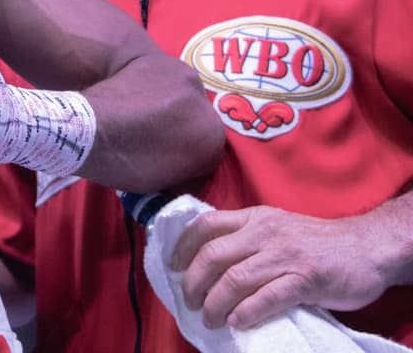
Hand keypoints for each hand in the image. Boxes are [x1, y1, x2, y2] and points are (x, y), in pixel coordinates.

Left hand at [172, 205, 391, 328]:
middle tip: (190, 302)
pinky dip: (247, 312)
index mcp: (254, 218)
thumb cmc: (318, 242)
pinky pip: (267, 297)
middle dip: (193, 283)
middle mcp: (265, 233)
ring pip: (234, 279)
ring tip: (210, 319)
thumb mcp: (276, 227)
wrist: (367, 247)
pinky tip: (237, 322)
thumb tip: (207, 260)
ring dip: (215, 304)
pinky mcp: (306, 279)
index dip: (182, 247)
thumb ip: (246, 237)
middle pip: (212, 256)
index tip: (172, 267)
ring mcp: (285, 255)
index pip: (205, 225)